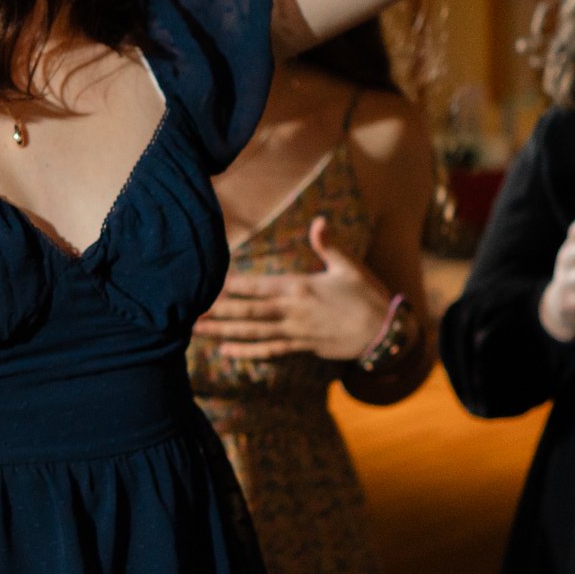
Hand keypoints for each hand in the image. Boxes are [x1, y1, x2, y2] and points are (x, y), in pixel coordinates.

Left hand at [194, 217, 392, 360]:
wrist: (385, 333)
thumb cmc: (367, 296)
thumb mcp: (349, 267)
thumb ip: (328, 245)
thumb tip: (320, 221)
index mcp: (300, 288)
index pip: (258, 286)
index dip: (231, 286)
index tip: (207, 285)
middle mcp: (293, 311)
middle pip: (248, 312)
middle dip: (218, 313)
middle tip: (188, 313)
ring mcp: (295, 332)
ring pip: (253, 332)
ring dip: (224, 333)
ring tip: (197, 332)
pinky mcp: (301, 346)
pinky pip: (269, 350)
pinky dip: (247, 352)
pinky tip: (226, 352)